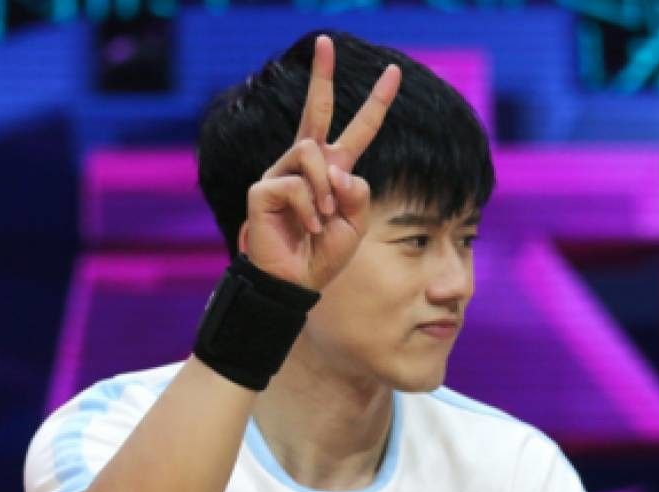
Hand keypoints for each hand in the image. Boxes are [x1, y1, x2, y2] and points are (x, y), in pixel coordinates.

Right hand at [244, 34, 400, 291]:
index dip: (376, 104)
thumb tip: (338, 169)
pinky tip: (308, 226)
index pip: (357, 131)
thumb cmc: (322, 254)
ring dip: (325, 190)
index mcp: (332, 171)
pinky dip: (309, 208)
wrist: (295, 281)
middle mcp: (304, 165)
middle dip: (321, 76)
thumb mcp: (355, 224)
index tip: (394, 73)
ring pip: (312, 153)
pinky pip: (297, 184)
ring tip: (322, 218)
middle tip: (325, 42)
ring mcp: (281, 173)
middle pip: (316, 112)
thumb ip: (358, 193)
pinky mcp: (264, 188)